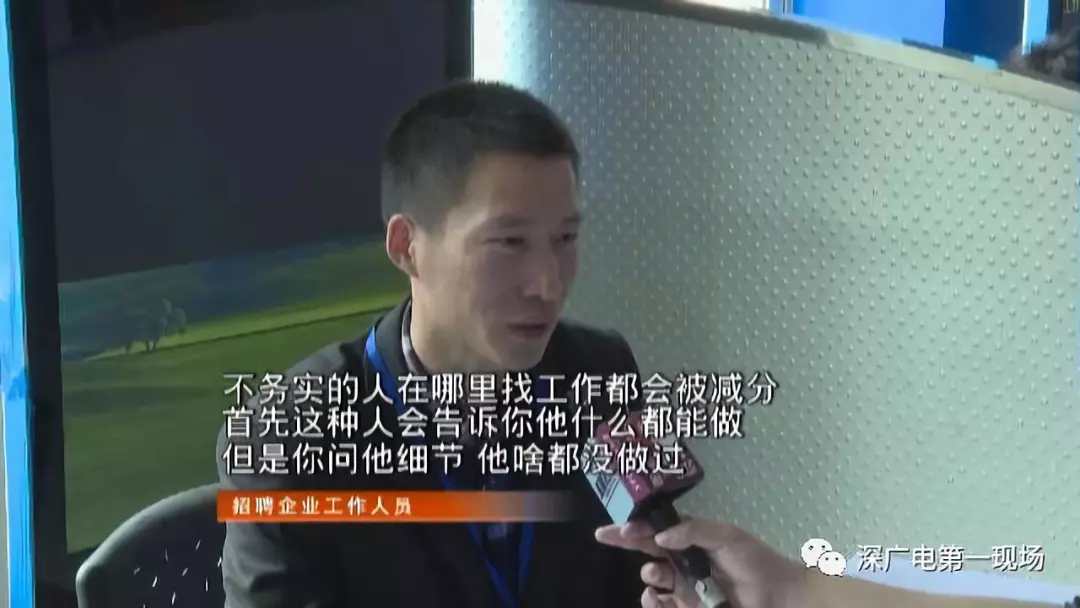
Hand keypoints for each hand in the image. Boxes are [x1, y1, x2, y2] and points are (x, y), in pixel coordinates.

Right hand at [595, 518, 805, 607]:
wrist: (778, 597)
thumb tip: (660, 536)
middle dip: (625, 541)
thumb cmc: (755, 561)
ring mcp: (684, 586)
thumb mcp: (727, 536)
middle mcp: (683, 560)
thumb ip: (693, 531)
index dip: (636, 526)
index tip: (619, 527)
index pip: (657, 528)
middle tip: (609, 536)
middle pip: (646, 549)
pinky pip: (661, 605)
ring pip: (651, 580)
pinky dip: (653, 602)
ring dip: (647, 576)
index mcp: (691, 538)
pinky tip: (657, 598)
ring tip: (655, 576)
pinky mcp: (687, 607)